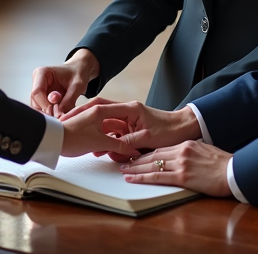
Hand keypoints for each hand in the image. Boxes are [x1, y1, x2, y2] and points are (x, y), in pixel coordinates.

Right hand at [30, 49, 98, 116]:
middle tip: (60, 115)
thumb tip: (59, 115)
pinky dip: (53, 114)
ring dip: (50, 114)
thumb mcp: (77, 85)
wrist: (79, 71)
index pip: (36, 92)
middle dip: (47, 111)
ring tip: (63, 112)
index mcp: (42, 73)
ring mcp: (39, 91)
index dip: (44, 105)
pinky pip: (44, 110)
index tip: (55, 112)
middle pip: (35, 102)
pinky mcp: (43, 99)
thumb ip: (68, 100)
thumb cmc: (78, 73)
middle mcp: (37, 82)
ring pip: (39, 108)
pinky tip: (61, 112)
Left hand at [60, 112, 138, 158]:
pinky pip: (98, 132)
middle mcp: (94, 112)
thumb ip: (119, 145)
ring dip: (112, 137)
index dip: (131, 122)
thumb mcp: (100, 143)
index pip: (120, 112)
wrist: (53, 141)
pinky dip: (103, 140)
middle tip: (132, 140)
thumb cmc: (73, 138)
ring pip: (106, 127)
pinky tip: (104, 150)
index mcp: (99, 110)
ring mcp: (88, 120)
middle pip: (114, 120)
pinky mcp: (83, 128)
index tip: (138, 129)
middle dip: (122, 132)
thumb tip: (132, 149)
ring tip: (120, 148)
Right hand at [61, 98, 200, 152]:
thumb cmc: (169, 130)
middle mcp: (127, 111)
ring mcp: (129, 119)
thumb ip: (127, 142)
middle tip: (73, 128)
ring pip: (107, 127)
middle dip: (87, 123)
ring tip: (86, 145)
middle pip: (101, 115)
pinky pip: (116, 133)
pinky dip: (109, 141)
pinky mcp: (132, 127)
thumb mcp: (146, 138)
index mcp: (130, 108)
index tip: (73, 118)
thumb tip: (111, 149)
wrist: (185, 128)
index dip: (85, 112)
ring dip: (98, 135)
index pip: (102, 107)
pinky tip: (102, 150)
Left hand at [119, 141, 232, 196]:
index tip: (136, 156)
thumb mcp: (204, 150)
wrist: (233, 171)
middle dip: (136, 159)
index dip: (146, 153)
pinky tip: (132, 178)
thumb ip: (190, 151)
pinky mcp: (183, 177)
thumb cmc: (222, 164)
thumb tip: (182, 155)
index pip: (161, 149)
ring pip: (152, 165)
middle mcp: (181, 151)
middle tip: (124, 162)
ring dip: (135, 168)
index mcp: (186, 145)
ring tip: (124, 170)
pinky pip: (157, 177)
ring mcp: (181, 163)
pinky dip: (142, 177)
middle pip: (153, 155)